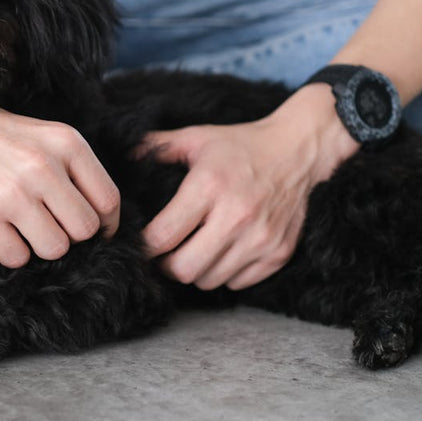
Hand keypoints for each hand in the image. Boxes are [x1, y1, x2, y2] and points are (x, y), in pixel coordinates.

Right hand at [0, 102, 120, 266]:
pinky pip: (17, 257)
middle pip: (85, 231)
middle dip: (68, 235)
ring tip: (19, 226)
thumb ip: (71, 169)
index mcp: (66, 143)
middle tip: (46, 225)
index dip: (104, 224)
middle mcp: (44, 166)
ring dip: (39, 246)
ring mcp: (13, 192)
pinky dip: (9, 251)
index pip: (108, 201)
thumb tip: (99, 221)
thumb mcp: (40, 136)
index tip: (90, 230)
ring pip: (55, 249)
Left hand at [141, 84, 358, 289]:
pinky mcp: (278, 253)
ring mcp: (261, 239)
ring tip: (195, 249)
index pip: (163, 237)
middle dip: (167, 264)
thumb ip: (156, 147)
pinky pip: (237, 283)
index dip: (145, 246)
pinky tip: (223, 250)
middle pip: (183, 269)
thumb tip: (122, 156)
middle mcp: (237, 216)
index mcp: (209, 185)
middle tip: (166, 251)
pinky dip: (225, 273)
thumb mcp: (197, 137)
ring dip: (195, 270)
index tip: (143, 241)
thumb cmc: (242, 144)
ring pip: (208, 281)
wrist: (300, 150)